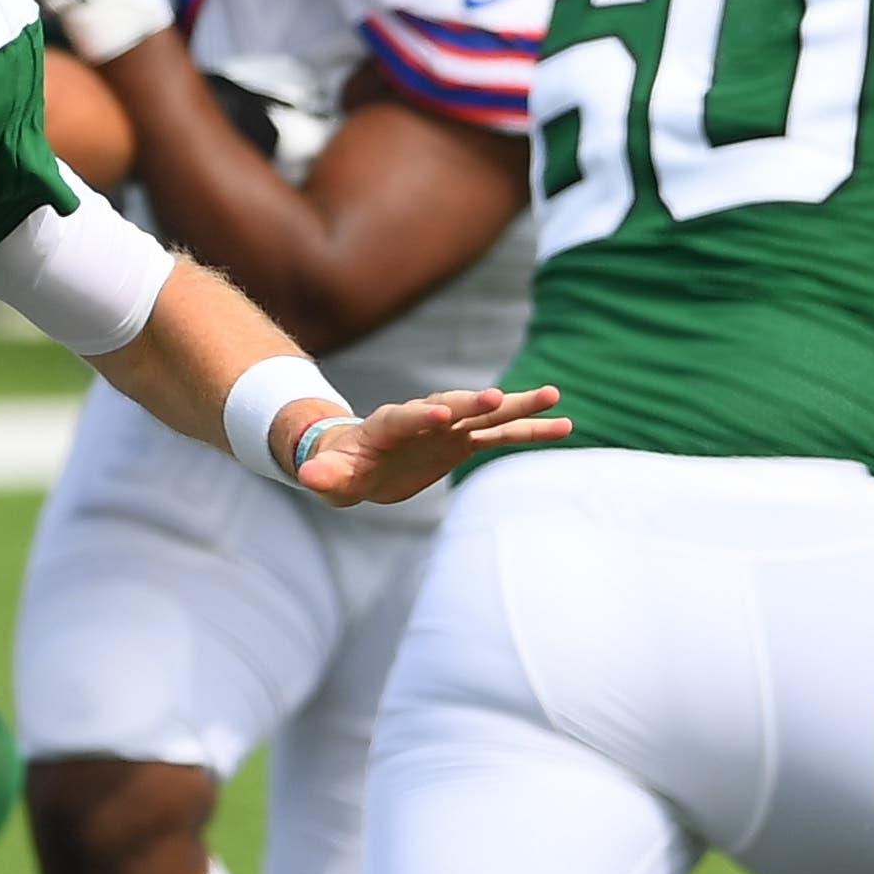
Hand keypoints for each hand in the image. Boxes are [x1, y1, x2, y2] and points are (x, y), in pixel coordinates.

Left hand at [297, 385, 570, 507]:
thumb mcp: (329, 476)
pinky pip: (501, 434)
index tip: (441, 414)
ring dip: (517, 407)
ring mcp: (447, 427)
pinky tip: (564, 426)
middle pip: (451, 406)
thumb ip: (323, 475)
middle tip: (498, 398)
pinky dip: (529, 430)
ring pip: (485, 415)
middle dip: (473, 403)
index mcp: (386, 425)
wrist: (357, 462)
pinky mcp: (463, 440)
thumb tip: (308, 476)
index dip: (420, 416)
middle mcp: (422, 418)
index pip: (404, 418)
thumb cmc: (340, 468)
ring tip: (553, 396)